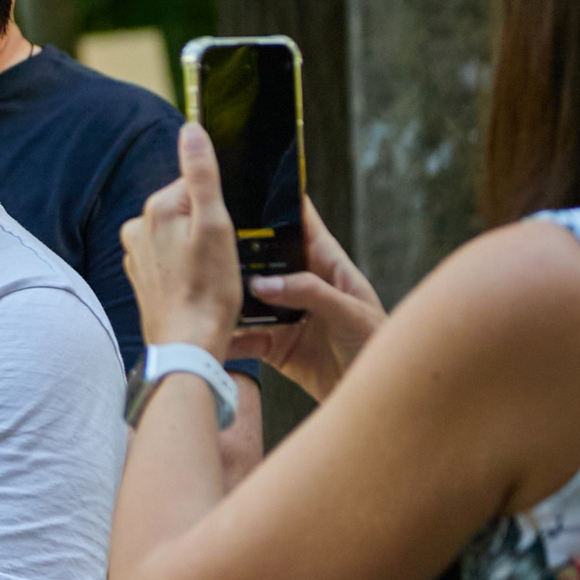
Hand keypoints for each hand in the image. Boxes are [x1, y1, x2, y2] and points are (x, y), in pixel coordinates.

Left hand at [121, 124, 243, 355]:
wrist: (187, 344)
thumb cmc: (208, 291)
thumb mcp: (215, 225)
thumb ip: (201, 174)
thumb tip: (191, 130)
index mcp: (156, 209)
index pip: (195, 185)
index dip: (220, 207)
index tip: (228, 233)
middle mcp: (137, 228)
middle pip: (186, 209)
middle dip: (207, 226)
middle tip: (221, 258)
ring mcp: (137, 254)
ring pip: (179, 236)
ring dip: (197, 248)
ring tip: (210, 275)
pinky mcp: (142, 277)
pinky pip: (171, 260)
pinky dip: (186, 268)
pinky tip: (198, 285)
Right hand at [226, 196, 385, 401]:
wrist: (379, 396)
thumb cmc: (380, 346)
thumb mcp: (351, 312)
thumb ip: (310, 293)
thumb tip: (264, 282)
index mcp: (328, 265)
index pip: (302, 224)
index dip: (280, 203)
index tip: (252, 183)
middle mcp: (302, 286)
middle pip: (265, 258)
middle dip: (239, 249)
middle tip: (207, 237)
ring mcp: (287, 315)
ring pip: (249, 297)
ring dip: (228, 294)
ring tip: (200, 285)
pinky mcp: (275, 346)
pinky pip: (245, 336)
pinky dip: (228, 335)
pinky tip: (210, 331)